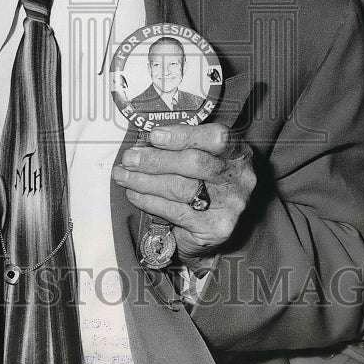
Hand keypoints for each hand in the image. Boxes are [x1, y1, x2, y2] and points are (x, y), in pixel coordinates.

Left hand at [112, 123, 255, 265]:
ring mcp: (231, 204)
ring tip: (123, 176)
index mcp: (238, 152)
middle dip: (156, 160)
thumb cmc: (201, 183)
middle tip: (130, 158)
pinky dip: (149, 201)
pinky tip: (134, 193)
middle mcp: (240, 177)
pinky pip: (175, 211)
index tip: (154, 136)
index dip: (183, 135)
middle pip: (195, 163)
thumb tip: (142, 144)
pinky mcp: (217, 227)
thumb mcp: (200, 158)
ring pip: (181, 188)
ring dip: (145, 181)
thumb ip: (179, 147)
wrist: (210, 228)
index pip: (216, 137)